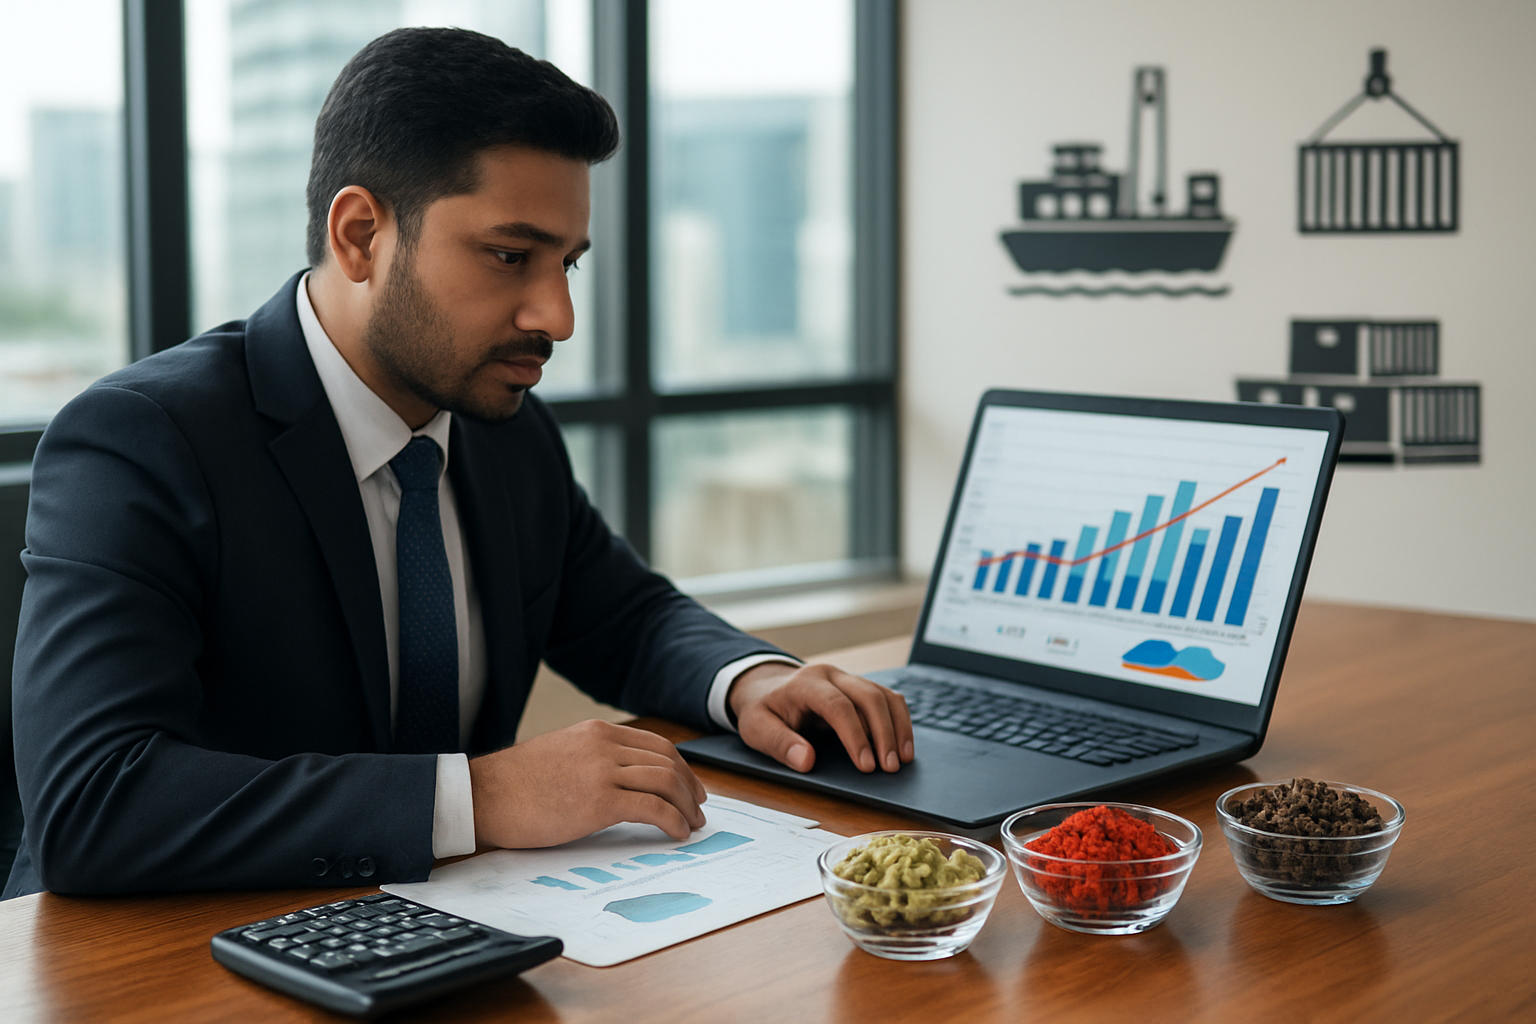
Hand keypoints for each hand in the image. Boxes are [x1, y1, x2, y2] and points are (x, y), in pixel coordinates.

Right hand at [468, 720, 706, 848]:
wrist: (483, 796)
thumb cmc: (515, 784)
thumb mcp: (562, 753)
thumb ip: (594, 758)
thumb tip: (624, 780)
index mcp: (597, 732)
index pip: (655, 745)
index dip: (681, 767)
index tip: (691, 786)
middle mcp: (605, 745)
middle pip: (667, 761)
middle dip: (690, 787)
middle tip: (699, 807)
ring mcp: (603, 772)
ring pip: (665, 782)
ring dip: (686, 806)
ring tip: (692, 824)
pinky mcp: (599, 802)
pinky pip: (652, 808)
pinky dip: (673, 821)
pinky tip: (677, 833)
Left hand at [728, 662, 914, 774]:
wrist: (765, 688)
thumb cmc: (762, 710)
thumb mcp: (756, 728)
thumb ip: (779, 744)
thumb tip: (806, 761)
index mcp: (805, 683)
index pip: (837, 706)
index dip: (855, 736)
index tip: (866, 766)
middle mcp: (831, 675)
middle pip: (869, 697)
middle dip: (884, 733)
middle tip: (890, 768)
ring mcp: (848, 678)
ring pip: (884, 695)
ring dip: (897, 727)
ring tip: (903, 760)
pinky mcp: (859, 688)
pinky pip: (887, 698)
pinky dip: (899, 721)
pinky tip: (903, 745)